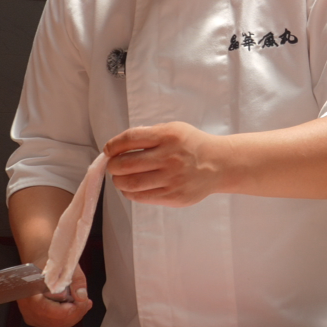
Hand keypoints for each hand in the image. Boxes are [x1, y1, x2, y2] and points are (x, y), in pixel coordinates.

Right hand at [16, 264, 93, 326]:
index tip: (85, 302)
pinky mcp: (35, 316)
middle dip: (75, 314)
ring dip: (72, 317)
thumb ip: (76, 281)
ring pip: (55, 325)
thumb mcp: (67, 265)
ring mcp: (30, 314)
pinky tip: (76, 308)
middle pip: (55, 322)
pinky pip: (52, 323)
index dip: (73, 310)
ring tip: (83, 305)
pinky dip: (66, 318)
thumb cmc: (49, 259)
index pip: (54, 312)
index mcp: (31, 293)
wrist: (38, 258)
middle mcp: (27, 307)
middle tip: (86, 304)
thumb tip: (81, 297)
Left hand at [105, 122, 226, 206]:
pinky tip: (130, 187)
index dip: (113, 145)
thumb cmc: (191, 145)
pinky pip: (142, 197)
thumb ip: (148, 135)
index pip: (130, 139)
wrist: (218, 164)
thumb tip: (118, 147)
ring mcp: (172, 179)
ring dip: (118, 181)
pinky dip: (130, 192)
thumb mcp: (173, 129)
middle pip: (126, 164)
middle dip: (113, 166)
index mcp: (168, 136)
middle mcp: (170, 157)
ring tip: (120, 178)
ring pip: (131, 183)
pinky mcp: (174, 196)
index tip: (108, 150)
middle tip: (113, 166)